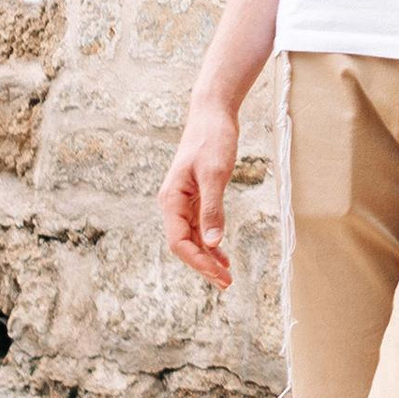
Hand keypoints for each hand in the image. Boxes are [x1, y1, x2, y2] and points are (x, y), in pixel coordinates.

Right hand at [160, 99, 241, 289]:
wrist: (213, 113)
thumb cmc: (212, 139)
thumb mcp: (215, 174)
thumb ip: (212, 208)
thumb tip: (211, 243)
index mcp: (171, 200)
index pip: (179, 242)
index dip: (198, 262)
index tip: (219, 275)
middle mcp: (173, 204)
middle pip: (185, 244)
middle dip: (204, 265)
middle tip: (227, 283)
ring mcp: (184, 201)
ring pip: (193, 238)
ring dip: (208, 257)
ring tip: (226, 276)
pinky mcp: (195, 196)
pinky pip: (200, 226)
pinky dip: (211, 241)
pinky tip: (222, 255)